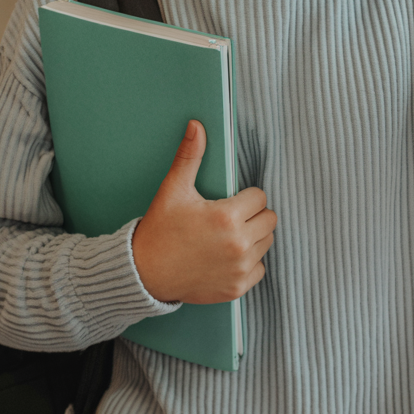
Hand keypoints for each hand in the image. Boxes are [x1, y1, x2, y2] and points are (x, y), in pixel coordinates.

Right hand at [132, 120, 276, 303]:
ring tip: (228, 235)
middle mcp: (238, 244)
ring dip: (253, 237)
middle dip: (253, 215)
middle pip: (269, 219)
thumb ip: (190, 156)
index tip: (228, 201)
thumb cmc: (160, 229)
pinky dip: (249, 262)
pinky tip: (227, 256)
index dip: (245, 196)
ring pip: (266, 242)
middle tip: (230, 217)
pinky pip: (260, 268)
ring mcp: (239, 269)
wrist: (144, 273)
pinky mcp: (237, 287)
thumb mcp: (174, 189)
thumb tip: (197, 125)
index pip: (260, 197)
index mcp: (227, 217)